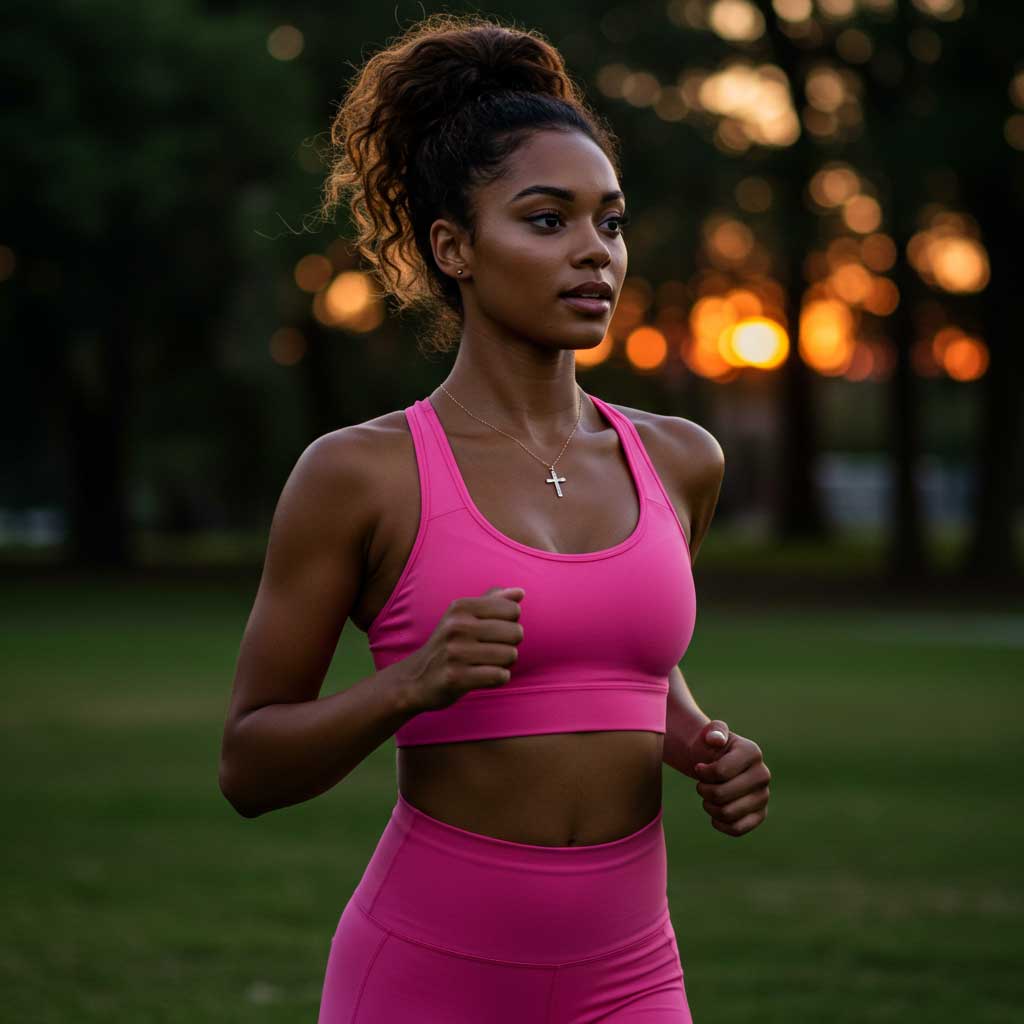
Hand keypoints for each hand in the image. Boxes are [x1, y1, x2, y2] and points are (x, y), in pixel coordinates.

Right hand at [400, 586, 524, 712]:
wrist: (415, 678)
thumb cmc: (448, 645)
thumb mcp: (463, 617)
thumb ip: (492, 601)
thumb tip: (520, 591)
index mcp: (461, 607)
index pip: (512, 610)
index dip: (510, 623)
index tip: (494, 632)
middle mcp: (457, 626)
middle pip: (516, 632)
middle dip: (510, 645)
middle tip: (491, 651)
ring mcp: (455, 652)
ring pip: (510, 655)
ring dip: (504, 663)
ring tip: (486, 664)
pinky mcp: (456, 677)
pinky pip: (500, 676)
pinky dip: (498, 678)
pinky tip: (483, 677)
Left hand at [690, 720, 769, 837]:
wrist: (718, 762)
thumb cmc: (712, 746)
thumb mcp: (711, 732)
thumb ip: (713, 730)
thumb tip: (715, 740)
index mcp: (752, 752)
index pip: (720, 772)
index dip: (702, 773)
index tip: (699, 767)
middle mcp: (763, 775)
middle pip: (721, 795)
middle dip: (703, 791)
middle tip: (701, 785)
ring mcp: (764, 796)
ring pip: (727, 813)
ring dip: (709, 806)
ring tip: (707, 796)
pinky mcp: (760, 814)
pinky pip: (737, 829)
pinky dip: (720, 823)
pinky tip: (714, 813)